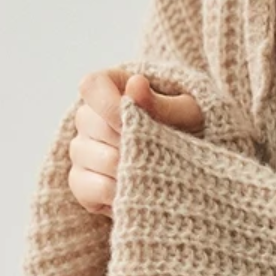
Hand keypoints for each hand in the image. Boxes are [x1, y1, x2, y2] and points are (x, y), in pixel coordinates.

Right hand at [67, 68, 203, 219]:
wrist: (194, 165)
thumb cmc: (190, 129)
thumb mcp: (187, 114)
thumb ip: (161, 102)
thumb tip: (136, 83)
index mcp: (112, 87)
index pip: (92, 85)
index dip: (111, 104)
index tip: (139, 119)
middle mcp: (89, 117)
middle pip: (90, 124)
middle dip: (126, 140)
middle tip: (156, 149)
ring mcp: (81, 150)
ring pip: (89, 156)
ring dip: (124, 168)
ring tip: (151, 171)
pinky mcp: (82, 182)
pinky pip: (86, 187)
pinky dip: (114, 192)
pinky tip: (137, 190)